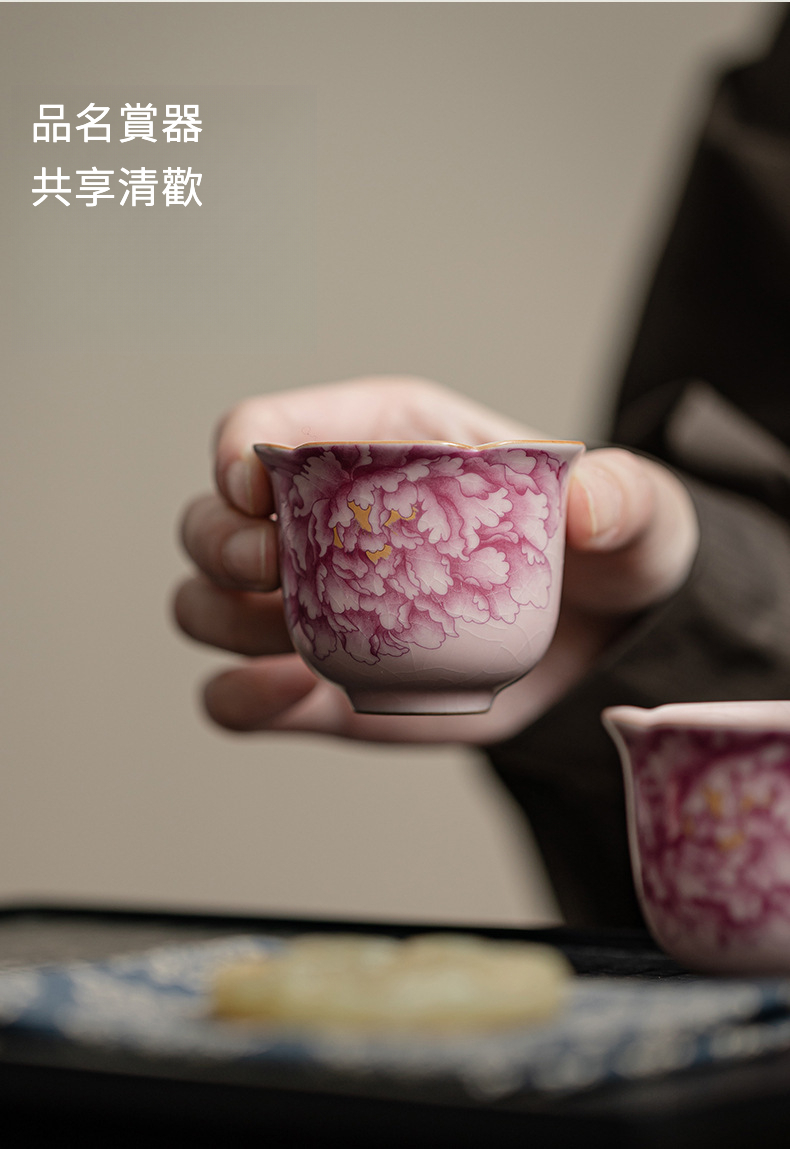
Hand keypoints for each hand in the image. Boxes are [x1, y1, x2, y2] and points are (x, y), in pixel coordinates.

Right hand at [173, 376, 698, 742]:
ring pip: (203, 603)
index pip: (264, 430)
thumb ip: (617, 497)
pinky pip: (236, 698)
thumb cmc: (599, 552)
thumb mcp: (627, 512)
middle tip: (277, 569)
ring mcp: (312, 608)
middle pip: (209, 520)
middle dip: (221, 544)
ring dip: (225, 621)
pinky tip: (292, 694)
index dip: (238, 453)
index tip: (260, 490)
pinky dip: (241, 699)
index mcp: (375, 444)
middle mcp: (322, 523)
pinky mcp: (318, 685)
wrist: (600, 645)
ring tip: (300, 639)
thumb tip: (580, 504)